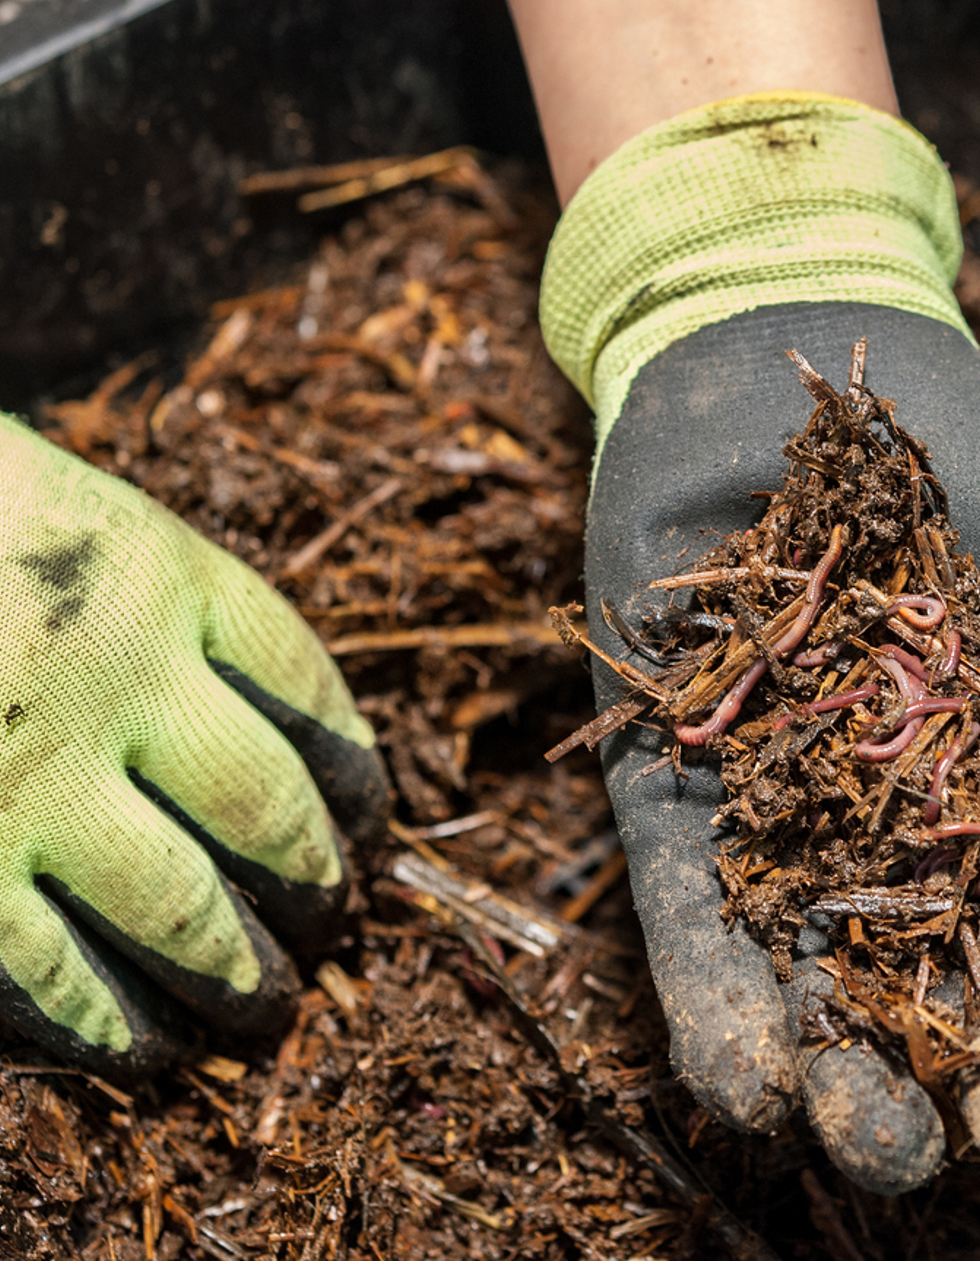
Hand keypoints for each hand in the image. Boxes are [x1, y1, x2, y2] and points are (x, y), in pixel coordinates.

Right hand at [0, 415, 387, 1079]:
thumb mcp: (57, 505)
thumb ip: (149, 595)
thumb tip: (242, 709)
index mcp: (158, 575)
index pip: (302, 686)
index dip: (348, 765)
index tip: (369, 815)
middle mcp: (115, 680)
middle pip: (263, 806)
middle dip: (310, 880)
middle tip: (332, 921)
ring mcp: (28, 778)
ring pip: (177, 905)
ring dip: (231, 968)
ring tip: (267, 1008)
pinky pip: (43, 969)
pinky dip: (101, 1020)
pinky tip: (139, 1050)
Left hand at [583, 304, 979, 1188]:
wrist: (788, 365)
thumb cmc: (960, 458)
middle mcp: (891, 827)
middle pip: (941, 992)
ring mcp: (778, 815)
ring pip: (814, 983)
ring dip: (850, 1080)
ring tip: (883, 1145)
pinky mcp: (671, 790)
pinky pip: (690, 916)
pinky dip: (716, 1001)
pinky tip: (750, 1084)